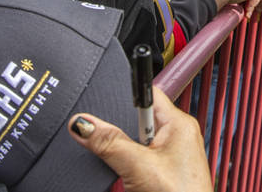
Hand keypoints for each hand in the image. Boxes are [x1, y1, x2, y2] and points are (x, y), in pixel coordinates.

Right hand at [69, 87, 212, 191]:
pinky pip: (139, 159)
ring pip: (135, 142)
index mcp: (179, 123)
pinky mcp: (163, 173)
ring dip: (122, 150)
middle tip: (104, 136)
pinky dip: (126, 164)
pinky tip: (122, 173)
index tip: (104, 88)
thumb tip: (82, 123)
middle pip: (137, 118)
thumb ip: (110, 142)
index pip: (148, 93)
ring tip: (120, 162)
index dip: (125, 91)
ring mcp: (171, 156)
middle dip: (118, 127)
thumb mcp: (139, 166)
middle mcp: (177, 136)